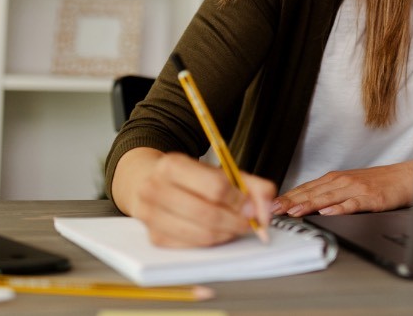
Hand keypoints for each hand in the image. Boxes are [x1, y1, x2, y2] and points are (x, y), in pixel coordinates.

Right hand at [111, 147, 275, 246]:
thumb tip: (266, 210)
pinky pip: (191, 247)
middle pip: (208, 214)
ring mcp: (151, 216)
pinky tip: (218, 233)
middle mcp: (156, 189)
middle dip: (236, 222)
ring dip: (226, 234)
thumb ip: (251, 185)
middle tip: (250, 223)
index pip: (215, 187)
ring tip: (235, 227)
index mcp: (172, 165)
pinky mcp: (154, 237)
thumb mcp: (219, 171)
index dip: (240, 201)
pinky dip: (211, 243)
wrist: (146, 180)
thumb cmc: (188, 178)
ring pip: (200, 234)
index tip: (253, 207)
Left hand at [273, 160, 412, 216]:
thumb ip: (331, 193)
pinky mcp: (371, 198)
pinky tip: (327, 213)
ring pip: (328, 197)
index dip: (288, 196)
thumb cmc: (378, 184)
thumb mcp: (351, 185)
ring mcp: (357, 189)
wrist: (406, 178)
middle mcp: (343, 181)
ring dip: (309, 204)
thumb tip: (307, 205)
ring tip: (293, 211)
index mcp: (336, 179)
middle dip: (291, 201)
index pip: (306, 188)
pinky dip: (339, 208)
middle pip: (313, 192)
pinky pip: (353, 204)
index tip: (271, 205)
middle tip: (273, 210)